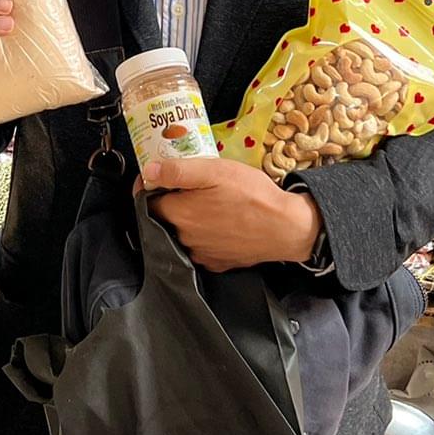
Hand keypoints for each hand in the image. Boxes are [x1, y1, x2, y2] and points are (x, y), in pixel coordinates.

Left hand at [143, 158, 321, 271]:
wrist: (286, 228)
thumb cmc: (252, 196)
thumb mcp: (215, 171)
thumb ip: (177, 171)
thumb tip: (148, 171)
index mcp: (179, 215)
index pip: (147, 201)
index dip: (149, 186)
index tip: (157, 176)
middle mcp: (184, 239)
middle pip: (163, 219)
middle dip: (169, 202)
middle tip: (186, 186)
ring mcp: (200, 254)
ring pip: (181, 234)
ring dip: (186, 220)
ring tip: (206, 203)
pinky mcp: (216, 263)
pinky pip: (199, 247)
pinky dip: (202, 235)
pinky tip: (218, 223)